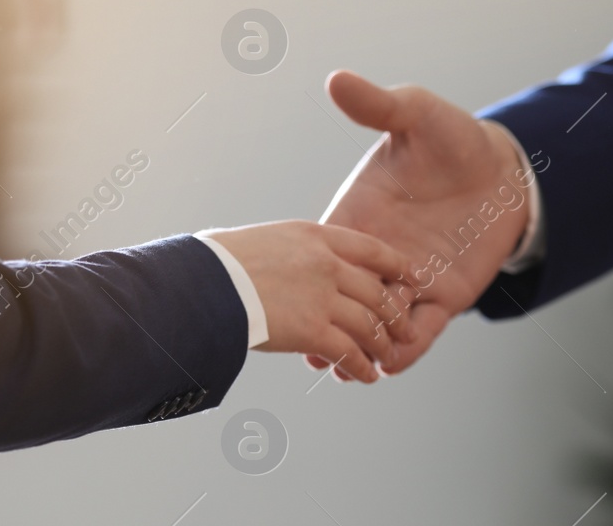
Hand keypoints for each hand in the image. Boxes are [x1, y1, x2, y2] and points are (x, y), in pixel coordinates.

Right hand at [203, 220, 411, 382]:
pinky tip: (366, 376)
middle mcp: (326, 264)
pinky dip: (361, 366)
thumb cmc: (218, 262)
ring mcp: (321, 297)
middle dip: (395, 314)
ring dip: (382, 345)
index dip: (397, 265)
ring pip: (369, 324)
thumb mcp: (265, 240)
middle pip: (376, 290)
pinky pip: (349, 352)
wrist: (201, 281)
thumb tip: (293, 267)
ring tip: (387, 357)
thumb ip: (292, 253)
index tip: (411, 277)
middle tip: (405, 329)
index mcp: (315, 236)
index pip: (371, 248)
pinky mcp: (312, 330)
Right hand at [319, 70, 530, 375]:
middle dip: (327, 327)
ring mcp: (410, 280)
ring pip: (378, 325)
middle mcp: (379, 255)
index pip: (325, 255)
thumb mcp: (415, 116)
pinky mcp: (444, 296)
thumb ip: (378, 105)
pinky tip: (392, 363)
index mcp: (359, 217)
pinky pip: (420, 332)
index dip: (306, 280)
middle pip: (345, 299)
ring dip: (363, 347)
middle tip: (311, 353)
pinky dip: (406, 351)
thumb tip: (337, 79)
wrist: (503, 168)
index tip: (287, 301)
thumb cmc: (453, 138)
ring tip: (351, 368)